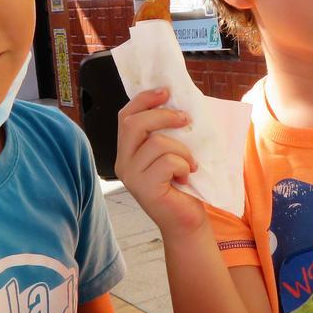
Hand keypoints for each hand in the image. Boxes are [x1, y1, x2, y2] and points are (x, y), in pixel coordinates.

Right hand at [114, 89, 206, 236]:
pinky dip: (184, 165)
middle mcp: (122, 162)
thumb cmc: (183, 186)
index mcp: (127, 151)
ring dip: (182, 150)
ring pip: (156, 143)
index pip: (126, 116)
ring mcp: (131, 176)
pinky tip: (186, 177)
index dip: (144, 99)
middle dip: (163, 115)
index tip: (166, 91)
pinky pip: (167, 162)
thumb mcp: (173, 152)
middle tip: (186, 119)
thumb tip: (177, 102)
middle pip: (134, 124)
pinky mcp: (144, 188)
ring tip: (190, 164)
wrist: (186, 221)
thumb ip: (167, 132)